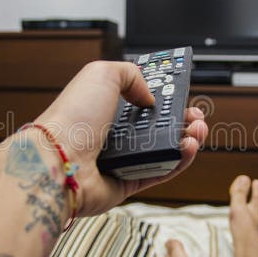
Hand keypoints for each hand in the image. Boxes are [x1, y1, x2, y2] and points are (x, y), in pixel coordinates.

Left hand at [34, 61, 207, 215]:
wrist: (60, 162)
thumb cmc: (72, 119)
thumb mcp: (101, 74)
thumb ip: (130, 74)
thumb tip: (150, 96)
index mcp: (103, 105)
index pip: (139, 98)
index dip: (161, 93)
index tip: (179, 90)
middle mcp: (112, 132)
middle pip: (156, 124)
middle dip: (180, 117)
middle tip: (194, 112)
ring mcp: (120, 158)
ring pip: (163, 149)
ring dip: (186, 138)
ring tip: (197, 129)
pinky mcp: (127, 183)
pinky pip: (161, 172)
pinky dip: (179, 160)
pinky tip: (188, 147)